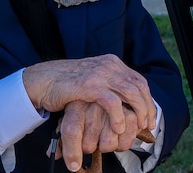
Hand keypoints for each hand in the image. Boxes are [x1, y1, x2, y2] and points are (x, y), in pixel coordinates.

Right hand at [22, 55, 155, 135]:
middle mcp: (109, 65)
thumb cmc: (66, 85)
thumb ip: (108, 85)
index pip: (139, 81)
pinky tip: (119, 128)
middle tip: (148, 126)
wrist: (42, 81)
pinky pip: (112, 102)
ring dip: (138, 113)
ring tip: (137, 128)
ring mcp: (100, 74)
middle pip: (139, 87)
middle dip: (147, 108)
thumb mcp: (92, 80)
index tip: (150, 117)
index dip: (147, 100)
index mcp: (112, 63)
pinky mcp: (89, 85)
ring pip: (130, 93)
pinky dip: (119, 116)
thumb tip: (125, 102)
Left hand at [55, 101, 143, 171]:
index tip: (74, 165)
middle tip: (91, 139)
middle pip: (89, 144)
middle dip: (89, 148)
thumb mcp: (70, 116)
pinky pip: (124, 141)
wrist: (105, 83)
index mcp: (76, 106)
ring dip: (106, 146)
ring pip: (108, 145)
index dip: (71, 151)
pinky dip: (123, 143)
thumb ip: (62, 137)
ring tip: (105, 135)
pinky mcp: (129, 109)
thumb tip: (54, 154)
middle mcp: (94, 105)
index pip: (71, 131)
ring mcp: (113, 107)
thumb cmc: (86, 105)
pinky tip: (119, 133)